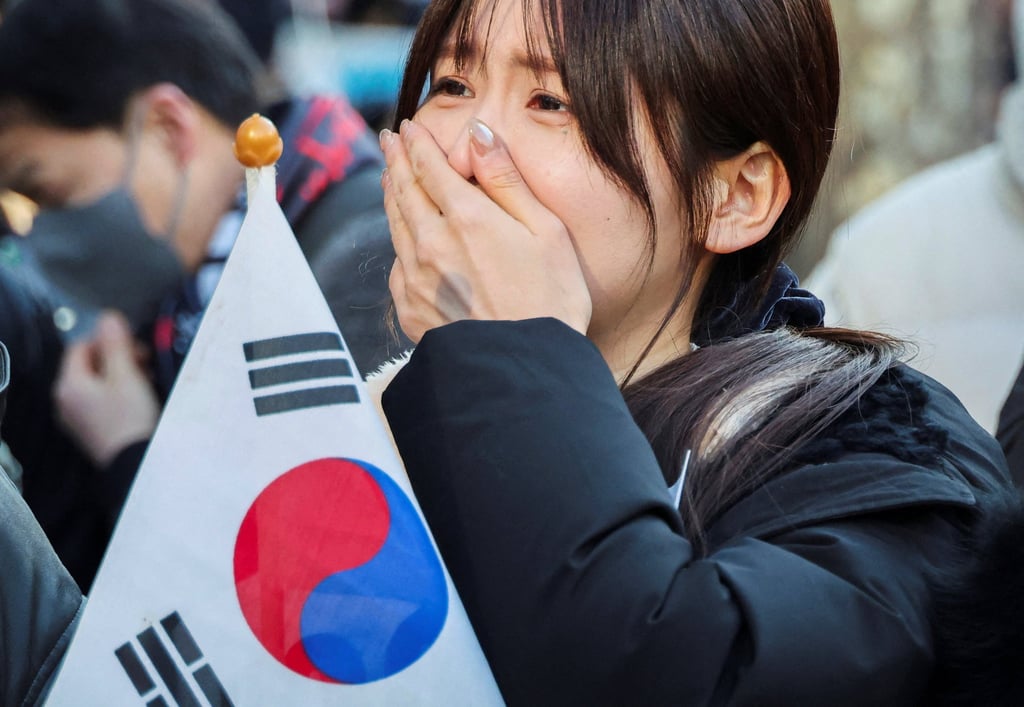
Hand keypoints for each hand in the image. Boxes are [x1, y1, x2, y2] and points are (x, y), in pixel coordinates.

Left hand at [54, 311, 160, 467]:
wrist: (136, 463)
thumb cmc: (131, 420)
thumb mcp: (127, 376)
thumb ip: (116, 345)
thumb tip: (108, 318)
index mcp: (69, 384)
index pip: (81, 346)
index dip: (108, 340)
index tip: (133, 345)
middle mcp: (67, 401)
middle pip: (89, 364)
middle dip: (118, 357)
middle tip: (144, 361)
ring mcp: (78, 416)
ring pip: (97, 382)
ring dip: (122, 374)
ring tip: (145, 379)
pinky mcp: (93, 428)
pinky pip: (101, 400)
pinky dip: (119, 392)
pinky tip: (139, 397)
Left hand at [380, 118, 591, 342]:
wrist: (525, 372)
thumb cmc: (551, 301)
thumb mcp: (545, 231)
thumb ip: (506, 180)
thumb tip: (477, 133)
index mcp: (466, 218)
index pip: (429, 167)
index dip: (417, 144)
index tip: (408, 128)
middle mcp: (431, 244)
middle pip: (404, 192)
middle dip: (396, 162)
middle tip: (390, 141)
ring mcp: (415, 279)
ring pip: (395, 227)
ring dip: (391, 197)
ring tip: (390, 179)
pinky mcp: (410, 310)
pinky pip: (397, 266)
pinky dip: (399, 245)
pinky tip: (405, 242)